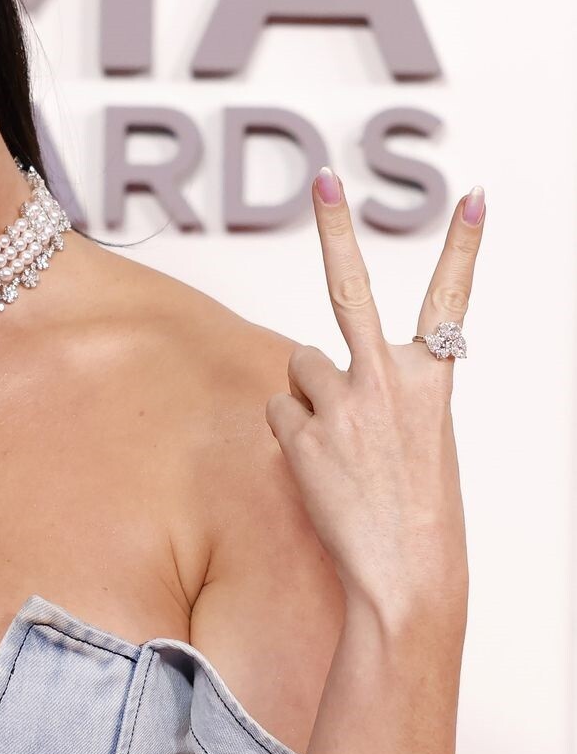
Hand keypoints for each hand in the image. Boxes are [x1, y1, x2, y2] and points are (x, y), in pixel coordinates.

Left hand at [266, 167, 481, 625]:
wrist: (405, 575)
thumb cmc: (418, 512)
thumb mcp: (421, 438)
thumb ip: (384, 393)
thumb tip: (324, 373)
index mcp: (432, 380)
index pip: (450, 300)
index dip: (463, 246)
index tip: (474, 197)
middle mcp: (385, 379)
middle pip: (347, 288)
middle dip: (336, 228)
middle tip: (325, 178)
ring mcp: (339, 403)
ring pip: (299, 368)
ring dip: (308, 396)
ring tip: (339, 447)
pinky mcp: (300, 433)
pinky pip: (280, 413)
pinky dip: (292, 434)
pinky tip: (318, 469)